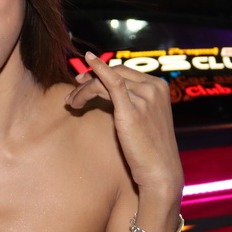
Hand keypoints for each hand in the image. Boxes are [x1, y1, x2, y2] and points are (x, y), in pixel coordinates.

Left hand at [65, 51, 182, 194]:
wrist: (160, 170)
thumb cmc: (150, 149)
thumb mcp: (145, 119)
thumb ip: (134, 103)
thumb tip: (111, 94)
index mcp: (159, 86)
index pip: (125, 72)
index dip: (102, 73)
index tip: (84, 80)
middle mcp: (154, 87)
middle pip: (115, 73)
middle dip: (90, 79)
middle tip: (73, 91)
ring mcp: (145, 96)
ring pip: (106, 81)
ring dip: (84, 90)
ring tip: (72, 103)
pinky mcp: (132, 108)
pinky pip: (111, 81)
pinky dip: (98, 69)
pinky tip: (87, 61)